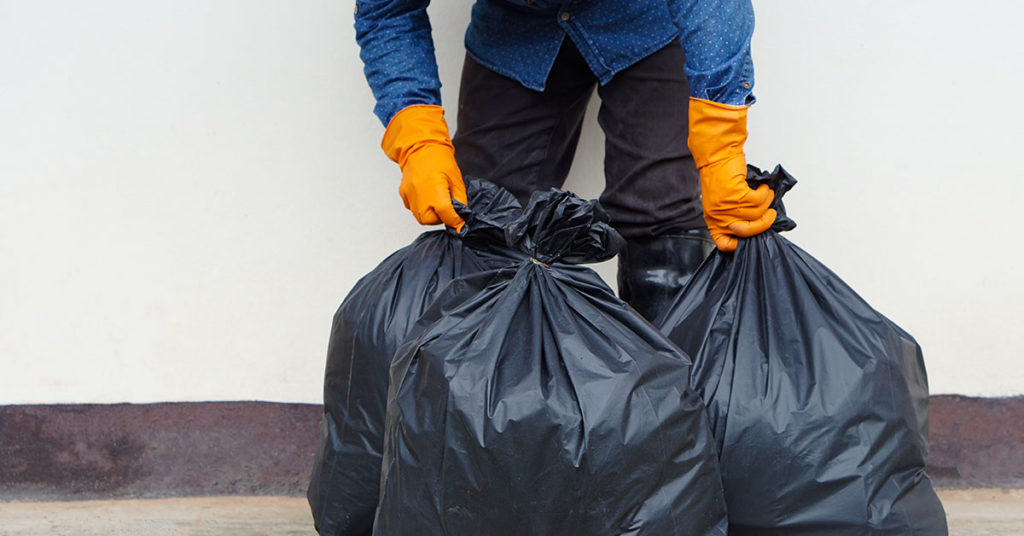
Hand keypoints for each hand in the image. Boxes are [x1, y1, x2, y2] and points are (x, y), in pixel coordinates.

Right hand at [382, 105, 466, 229]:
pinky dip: (420, 206)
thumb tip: (461, 216)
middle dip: (440, 218)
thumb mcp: (457, 180)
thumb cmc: (439, 159)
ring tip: (436, 201)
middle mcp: (420, 196)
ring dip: (430, 214)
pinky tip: (426, 195)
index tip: (460, 223)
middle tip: (446, 208)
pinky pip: (412, 208)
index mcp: (435, 192)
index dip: (456, 221)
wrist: (421, 146)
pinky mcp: (403, 193)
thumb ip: (460, 200)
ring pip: (420, 217)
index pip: (447, 216)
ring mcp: (410, 195)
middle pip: (431, 221)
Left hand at [698, 156, 775, 251]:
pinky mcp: (735, 194)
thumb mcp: (722, 204)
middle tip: (771, 214)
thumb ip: (734, 217)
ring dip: (767, 202)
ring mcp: (726, 206)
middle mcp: (719, 216)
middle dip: (764, 223)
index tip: (752, 234)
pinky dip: (765, 193)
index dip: (739, 244)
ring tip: (767, 194)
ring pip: (756, 213)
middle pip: (748, 231)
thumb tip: (757, 225)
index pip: (724, 244)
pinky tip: (763, 187)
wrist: (717, 157)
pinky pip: (758, 200)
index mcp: (714, 222)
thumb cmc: (721, 178)